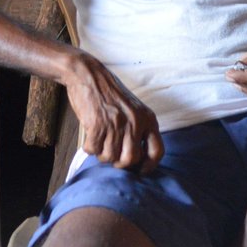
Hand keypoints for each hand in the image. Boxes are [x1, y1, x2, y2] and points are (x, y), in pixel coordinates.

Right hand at [63, 53, 163, 172]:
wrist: (89, 74)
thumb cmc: (109, 94)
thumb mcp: (133, 109)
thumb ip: (138, 129)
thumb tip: (135, 159)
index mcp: (147, 119)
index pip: (157, 151)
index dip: (148, 166)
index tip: (140, 171)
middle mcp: (134, 122)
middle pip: (131, 160)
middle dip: (119, 163)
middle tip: (112, 154)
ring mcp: (116, 123)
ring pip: (110, 157)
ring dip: (102, 154)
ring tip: (100, 142)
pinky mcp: (98, 124)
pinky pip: (94, 150)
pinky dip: (90, 148)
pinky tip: (90, 138)